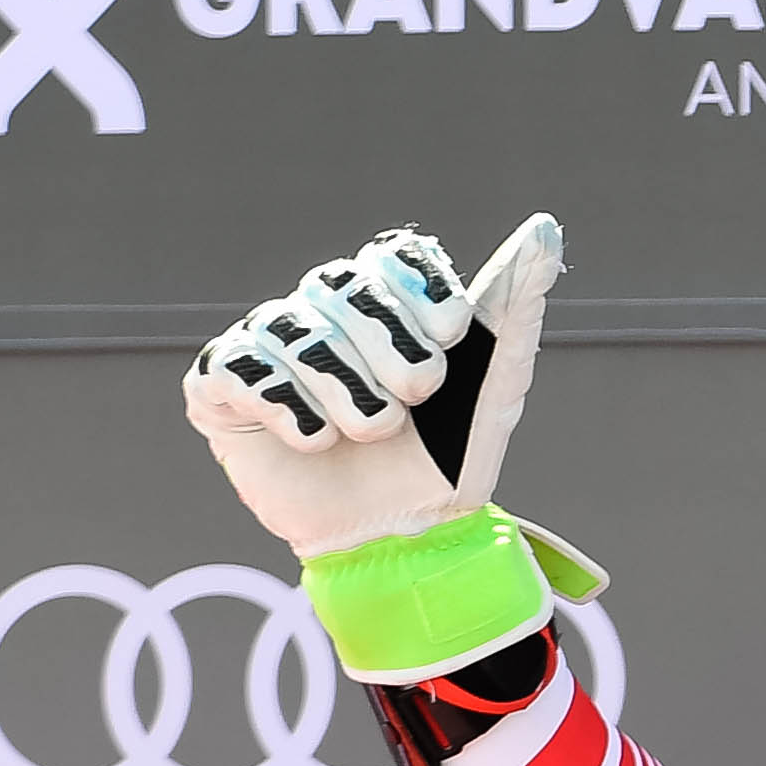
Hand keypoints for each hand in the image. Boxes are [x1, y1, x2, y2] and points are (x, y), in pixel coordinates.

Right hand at [180, 217, 590, 677]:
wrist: (403, 536)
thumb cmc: (450, 455)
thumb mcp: (497, 383)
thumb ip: (516, 305)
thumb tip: (545, 229)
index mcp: (387, 300)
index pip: (394, 255)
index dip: (420, 292)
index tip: (452, 336)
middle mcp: (321, 312)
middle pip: (342, 286)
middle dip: (392, 348)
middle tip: (419, 398)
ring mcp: (266, 347)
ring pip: (293, 331)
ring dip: (348, 390)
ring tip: (372, 432)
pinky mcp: (220, 389)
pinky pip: (239, 370)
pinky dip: (289, 409)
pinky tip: (317, 442)